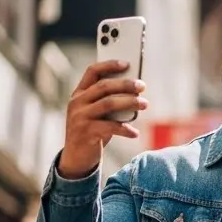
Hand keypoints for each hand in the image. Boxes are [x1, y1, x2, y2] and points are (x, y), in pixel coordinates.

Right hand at [57, 61, 147, 176]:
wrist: (76, 157)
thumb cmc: (91, 131)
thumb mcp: (96, 114)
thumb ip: (108, 102)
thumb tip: (134, 92)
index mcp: (79, 94)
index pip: (92, 71)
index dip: (109, 65)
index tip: (127, 63)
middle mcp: (77, 103)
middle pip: (104, 86)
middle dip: (125, 84)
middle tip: (142, 86)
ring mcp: (80, 117)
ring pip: (108, 104)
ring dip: (129, 102)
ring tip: (145, 104)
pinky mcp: (86, 132)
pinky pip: (110, 127)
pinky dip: (125, 129)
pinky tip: (134, 133)